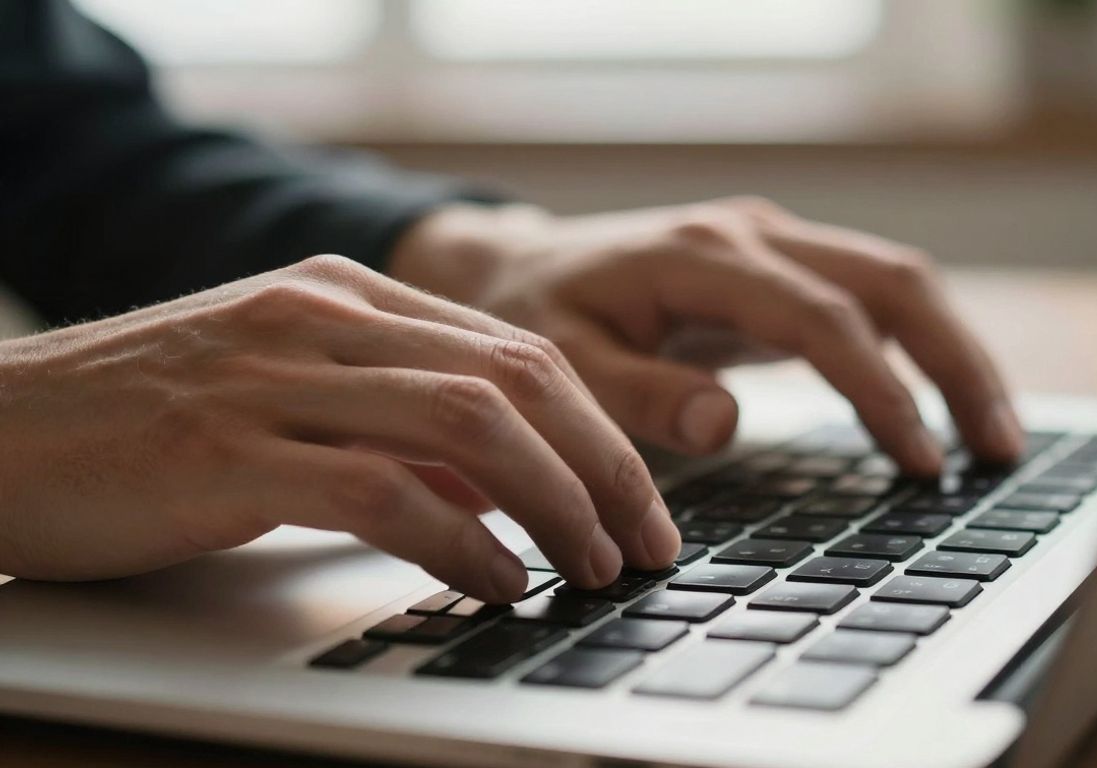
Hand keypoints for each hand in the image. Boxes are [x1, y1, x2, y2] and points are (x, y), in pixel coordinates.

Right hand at [0, 256, 677, 597]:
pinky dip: (459, 541)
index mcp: (344, 295)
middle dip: (603, 467)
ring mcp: (274, 375)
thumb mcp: (286, 399)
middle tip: (643, 542)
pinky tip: (495, 581)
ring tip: (588, 567)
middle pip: (517, 378)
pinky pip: (384, 490)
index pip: (516, 350)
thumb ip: (394, 427)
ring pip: (469, 423)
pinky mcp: (228, 449)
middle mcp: (320, 317)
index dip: (599, 430)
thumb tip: (503, 485)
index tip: (641, 500)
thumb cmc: (140, 428)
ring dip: (552, 503)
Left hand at [389, 198, 1023, 472]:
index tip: (922, 461)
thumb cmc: (534, 318)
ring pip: (896, 282)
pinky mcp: (778, 267)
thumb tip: (725, 424)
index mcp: (704, 256)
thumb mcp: (564, 364)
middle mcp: (752, 234)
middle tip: (997, 449)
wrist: (516, 269)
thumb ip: (638, 395)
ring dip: (952, 354)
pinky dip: (917, 348)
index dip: (881, 389)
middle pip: (891, 281)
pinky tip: (938, 403)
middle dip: (956, 363)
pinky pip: (869, 298)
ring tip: (992, 436)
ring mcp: (772, 243)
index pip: (823, 317)